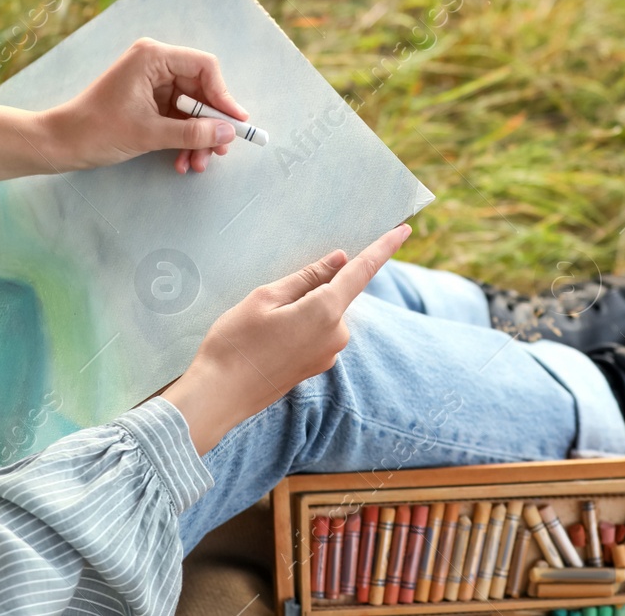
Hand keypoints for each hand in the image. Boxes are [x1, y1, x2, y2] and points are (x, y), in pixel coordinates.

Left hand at [43, 37, 248, 173]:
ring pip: (191, 109)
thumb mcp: (149, 133)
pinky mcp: (149, 102)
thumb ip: (192, 132)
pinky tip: (182, 161)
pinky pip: (178, 119)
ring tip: (196, 164)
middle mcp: (156, 65)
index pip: (205, 67)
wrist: (61, 144)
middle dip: (209, 125)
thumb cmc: (97, 130)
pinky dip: (183, 139)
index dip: (223, 95)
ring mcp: (152, 84)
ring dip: (197, 138)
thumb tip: (227, 133)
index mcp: (153, 57)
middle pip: (201, 91)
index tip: (234, 123)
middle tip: (219, 151)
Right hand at [162, 223, 412, 453]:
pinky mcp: (317, 366)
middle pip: (337, 293)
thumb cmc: (236, 342)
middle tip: (272, 297)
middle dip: (314, 284)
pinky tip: (269, 336)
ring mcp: (328, 354)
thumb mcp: (266, 297)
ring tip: (261, 322)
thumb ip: (307, 277)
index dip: (383, 248)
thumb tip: (340, 260)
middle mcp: (336, 335)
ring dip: (303, 306)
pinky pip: (317, 331)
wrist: (220, 395)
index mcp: (326, 312)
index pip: (362, 272)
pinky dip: (300, 324)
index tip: (404, 229)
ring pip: (324, 312)